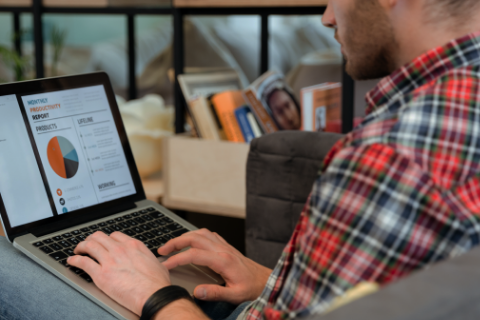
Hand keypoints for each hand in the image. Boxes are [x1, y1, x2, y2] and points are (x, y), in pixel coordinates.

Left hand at [68, 231, 170, 314]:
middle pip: (99, 237)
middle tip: (87, 244)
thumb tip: (149, 261)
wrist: (153, 294)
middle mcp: (120, 249)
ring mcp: (110, 260)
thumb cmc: (157, 283)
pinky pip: (83, 262)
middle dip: (91, 239)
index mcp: (134, 246)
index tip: (104, 243)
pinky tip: (72, 261)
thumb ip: (147, 259)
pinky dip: (75, 260)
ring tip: (77, 250)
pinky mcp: (101, 274)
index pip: (114, 235)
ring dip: (80, 246)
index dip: (107, 238)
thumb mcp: (156, 263)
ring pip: (89, 245)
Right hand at [157, 229, 271, 303]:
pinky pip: (208, 235)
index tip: (166, 265)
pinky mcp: (227, 246)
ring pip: (201, 233)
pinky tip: (190, 242)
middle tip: (162, 250)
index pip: (194, 255)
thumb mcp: (235, 295)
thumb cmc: (253, 288)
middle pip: (195, 238)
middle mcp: (223, 249)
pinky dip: (195, 235)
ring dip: (184, 236)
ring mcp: (225, 246)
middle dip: (176, 242)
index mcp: (224, 261)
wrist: (266, 281)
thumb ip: (215, 293)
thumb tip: (197, 292)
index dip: (177, 259)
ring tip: (172, 245)